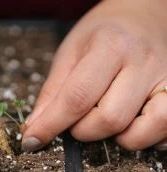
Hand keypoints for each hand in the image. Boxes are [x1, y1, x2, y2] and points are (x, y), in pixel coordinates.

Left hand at [22, 0, 166, 151]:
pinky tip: (131, 126)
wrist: (142, 16)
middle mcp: (141, 63)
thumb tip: (36, 126)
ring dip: (112, 137)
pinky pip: (164, 129)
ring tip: (104, 119)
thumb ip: (52, 92)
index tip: (32, 140)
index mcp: (109, 47)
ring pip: (137, 131)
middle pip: (107, 119)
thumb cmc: (103, 33)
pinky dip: (143, 138)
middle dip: (82, 131)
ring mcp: (164, 79)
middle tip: (77, 118)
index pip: (76, 98)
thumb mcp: (70, 53)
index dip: (50, 126)